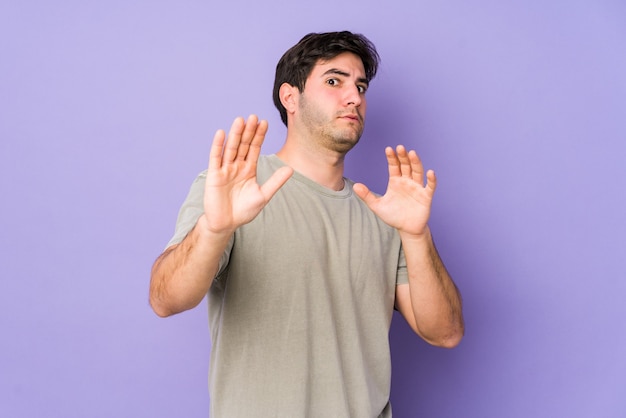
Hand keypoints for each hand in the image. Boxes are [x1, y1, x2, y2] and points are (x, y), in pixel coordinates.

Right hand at [203, 115, 292, 233]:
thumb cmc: (244, 211)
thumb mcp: (263, 195)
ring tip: (240, 120)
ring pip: (231, 148)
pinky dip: (218, 146)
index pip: (254, 149)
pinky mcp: (214, 175)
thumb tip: (291, 169)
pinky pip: (216, 158)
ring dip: (235, 135)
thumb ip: (275, 182)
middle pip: (244, 145)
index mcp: (249, 169)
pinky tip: (221, 133)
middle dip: (249, 132)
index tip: (265, 122)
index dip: (259, 136)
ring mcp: (225, 169)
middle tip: (254, 116)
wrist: (226, 224)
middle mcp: (237, 166)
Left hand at [353, 145, 435, 236]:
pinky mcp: (426, 196)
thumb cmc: (393, 216)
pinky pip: (430, 186)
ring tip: (412, 153)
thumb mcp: (377, 206)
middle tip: (400, 147)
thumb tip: (355, 186)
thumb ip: (367, 196)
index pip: (394, 166)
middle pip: (406, 166)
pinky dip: (431, 180)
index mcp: (395, 181)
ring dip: (416, 162)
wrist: (406, 229)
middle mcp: (407, 181)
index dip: (391, 158)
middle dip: (403, 157)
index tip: (388, 149)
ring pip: (417, 172)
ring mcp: (417, 188)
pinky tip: (430, 172)